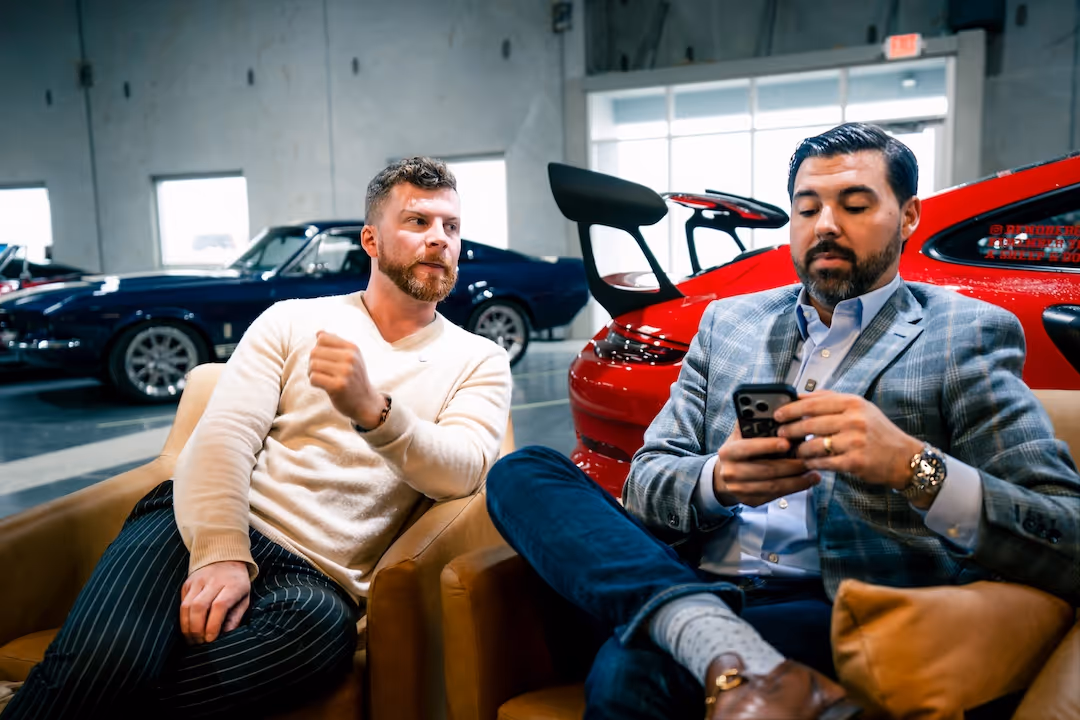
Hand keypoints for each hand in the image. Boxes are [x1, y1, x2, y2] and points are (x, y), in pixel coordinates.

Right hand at [180, 560, 250, 644]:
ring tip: (192, 639)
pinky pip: (181, 603)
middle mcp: (214, 581)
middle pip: (199, 607)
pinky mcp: (187, 583)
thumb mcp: (244, 598)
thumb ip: (235, 617)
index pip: (219, 606)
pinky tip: (188, 628)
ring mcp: (198, 580)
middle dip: (197, 630)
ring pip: (186, 606)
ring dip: (187, 627)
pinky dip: (183, 619)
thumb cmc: (237, 583)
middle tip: (199, 643)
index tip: (210, 639)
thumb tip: (224, 636)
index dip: (213, 625)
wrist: (225, 557)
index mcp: (232, 584)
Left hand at [308, 331, 384, 427]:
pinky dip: (314, 382)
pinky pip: (314, 378)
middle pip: (314, 351)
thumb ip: (336, 344)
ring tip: (321, 378)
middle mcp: (350, 358)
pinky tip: (323, 386)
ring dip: (312, 373)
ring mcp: (345, 372)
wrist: (366, 402)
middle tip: (321, 371)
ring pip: (313, 364)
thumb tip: (318, 332)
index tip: (324, 359)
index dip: (318, 348)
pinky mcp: (338, 386)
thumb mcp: (352, 358)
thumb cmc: (354, 379)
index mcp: (352, 348)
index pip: (322, 338)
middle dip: (313, 362)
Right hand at [713, 423, 820, 507]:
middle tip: (808, 459)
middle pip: (766, 470)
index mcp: (729, 451)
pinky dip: (793, 489)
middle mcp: (731, 472)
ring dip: (797, 480)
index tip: (787, 443)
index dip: (768, 445)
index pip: (748, 448)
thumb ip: (755, 424)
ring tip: (813, 473)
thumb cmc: (739, 450)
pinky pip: (775, 496)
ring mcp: (740, 489)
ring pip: (774, 486)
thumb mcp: (741, 435)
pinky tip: (805, 481)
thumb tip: (780, 410)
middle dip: (791, 465)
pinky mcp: (750, 501)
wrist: (725, 475)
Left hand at [774, 391, 922, 489]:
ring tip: (793, 450)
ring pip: (814, 444)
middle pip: (810, 423)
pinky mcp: (854, 462)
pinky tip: (807, 463)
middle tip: (780, 434)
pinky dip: (812, 463)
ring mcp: (854, 441)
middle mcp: (854, 420)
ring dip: (799, 449)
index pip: (813, 403)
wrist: (905, 458)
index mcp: (853, 403)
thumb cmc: (878, 432)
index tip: (778, 414)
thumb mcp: (860, 408)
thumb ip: (832, 399)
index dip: (791, 409)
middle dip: (790, 430)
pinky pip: (824, 462)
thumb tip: (802, 395)